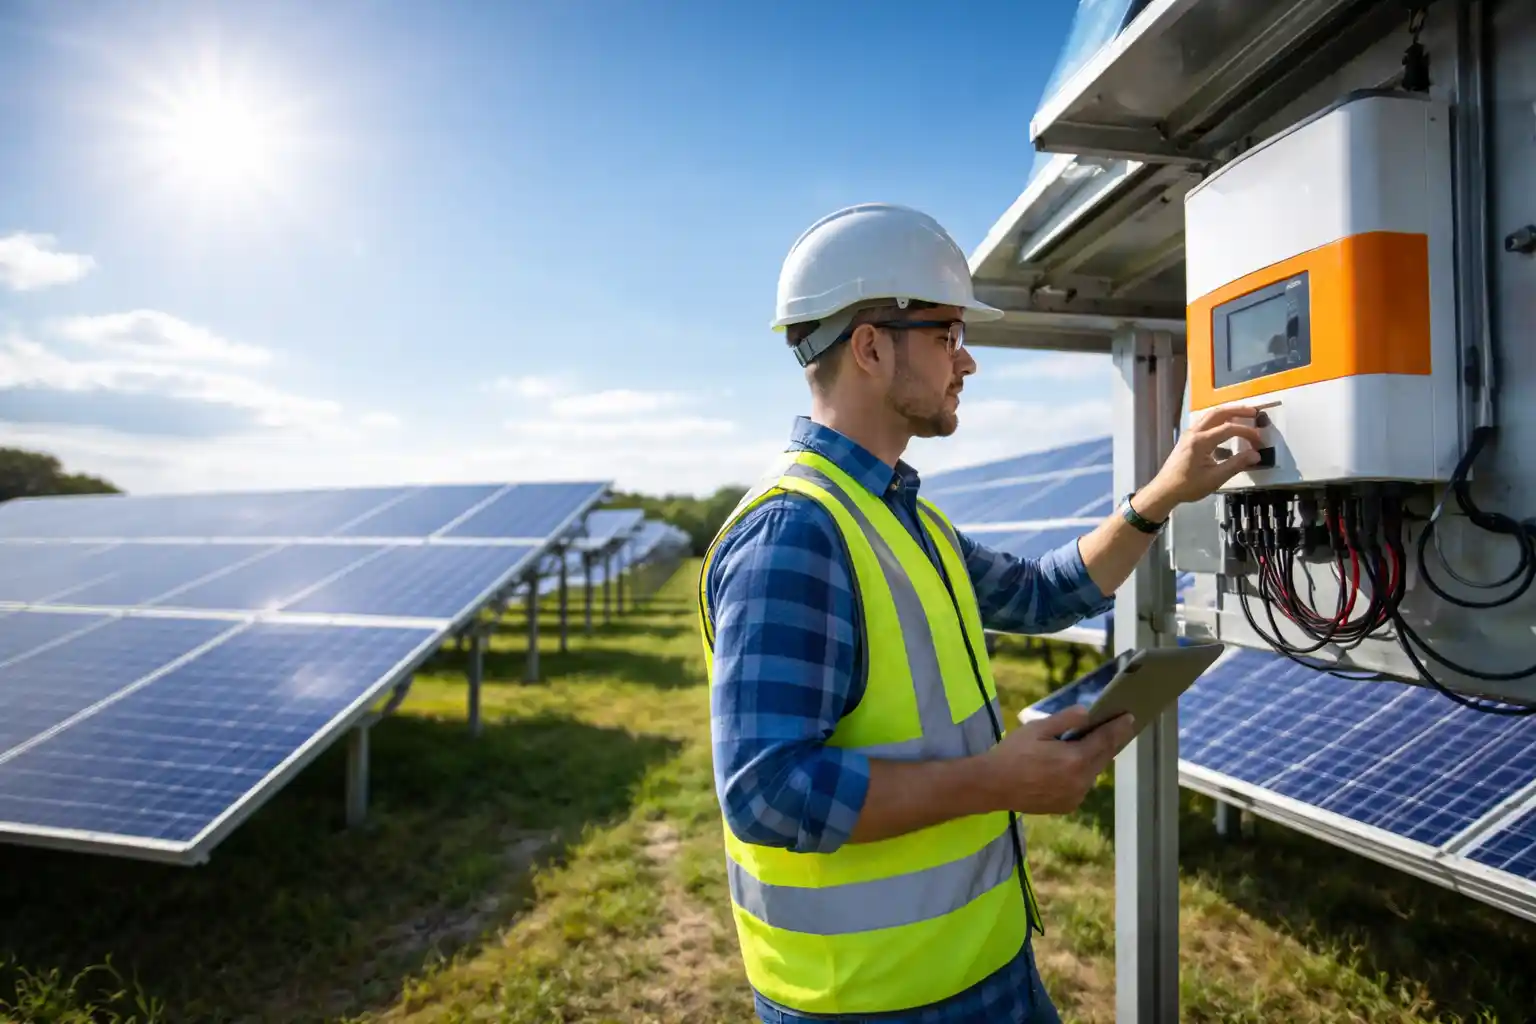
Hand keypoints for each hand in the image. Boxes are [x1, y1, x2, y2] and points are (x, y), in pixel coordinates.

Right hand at [979, 706, 1136, 814]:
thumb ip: (1065, 720)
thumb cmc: (1013, 753)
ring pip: (1093, 773)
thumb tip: (1087, 713)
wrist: (993, 785)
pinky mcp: (1067, 806)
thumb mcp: (1037, 729)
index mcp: (1075, 759)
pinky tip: (1071, 766)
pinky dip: (1082, 773)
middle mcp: (1081, 780)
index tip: (1130, 717)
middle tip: (1117, 727)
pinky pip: (1082, 785)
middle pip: (1104, 757)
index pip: (1105, 740)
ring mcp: (1076, 796)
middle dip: (1111, 741)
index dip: (1118, 727)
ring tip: (1091, 745)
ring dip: (1095, 758)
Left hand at [1135, 405, 1264, 518]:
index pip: (1229, 428)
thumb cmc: (1188, 486)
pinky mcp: (1187, 439)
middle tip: (1254, 412)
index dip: (1247, 432)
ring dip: (1227, 413)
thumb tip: (1255, 455)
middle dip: (1237, 410)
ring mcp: (1189, 434)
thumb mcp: (1215, 478)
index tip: (1258, 440)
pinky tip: (1226, 431)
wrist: (1164, 490)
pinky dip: (1218, 422)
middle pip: (1218, 413)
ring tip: (1243, 415)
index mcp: (1200, 441)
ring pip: (1210, 416)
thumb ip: (1236, 464)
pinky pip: (1205, 424)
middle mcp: (1194, 433)